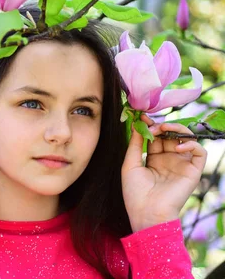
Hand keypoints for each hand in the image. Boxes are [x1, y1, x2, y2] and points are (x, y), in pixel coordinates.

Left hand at [121, 114, 206, 231]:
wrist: (146, 212)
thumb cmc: (135, 192)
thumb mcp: (130, 164)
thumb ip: (135, 144)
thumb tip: (137, 124)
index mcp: (154, 159)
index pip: (157, 137)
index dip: (151, 126)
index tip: (142, 117)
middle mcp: (169, 160)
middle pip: (171, 135)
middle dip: (162, 126)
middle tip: (153, 124)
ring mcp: (181, 165)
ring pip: (187, 140)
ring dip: (177, 130)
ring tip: (164, 128)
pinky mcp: (193, 172)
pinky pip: (200, 153)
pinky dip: (192, 144)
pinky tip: (178, 146)